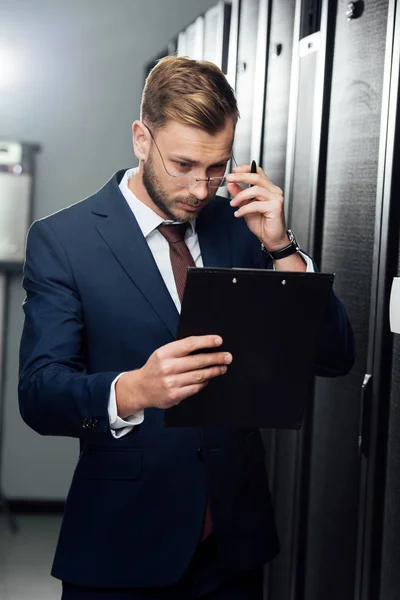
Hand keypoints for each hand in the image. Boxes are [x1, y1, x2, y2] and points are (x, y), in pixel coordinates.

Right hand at [116, 336, 231, 415]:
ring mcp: (171, 382)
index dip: (206, 341)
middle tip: (227, 357)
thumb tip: (206, 347)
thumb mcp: (163, 354)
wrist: (140, 388)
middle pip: (198, 361)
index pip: (189, 344)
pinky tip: (209, 379)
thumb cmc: (155, 369)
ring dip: (214, 371)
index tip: (219, 340)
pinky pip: (195, 388)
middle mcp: (168, 367)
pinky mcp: (175, 395)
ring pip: (199, 375)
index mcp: (164, 353)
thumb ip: (180, 350)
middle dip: (216, 358)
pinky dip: (204, 383)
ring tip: (222, 368)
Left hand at [226, 164, 288, 250]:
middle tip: (229, 178)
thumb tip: (231, 184)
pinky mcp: (275, 207)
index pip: (258, 172)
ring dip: (240, 196)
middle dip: (241, 177)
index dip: (246, 168)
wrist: (271, 239)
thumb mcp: (246, 206)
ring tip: (232, 204)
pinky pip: (256, 204)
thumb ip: (239, 195)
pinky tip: (238, 214)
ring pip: (256, 190)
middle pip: (257, 177)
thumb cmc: (262, 224)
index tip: (234, 170)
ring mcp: (276, 198)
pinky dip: (244, 209)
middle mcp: (274, 191)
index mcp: (268, 188)